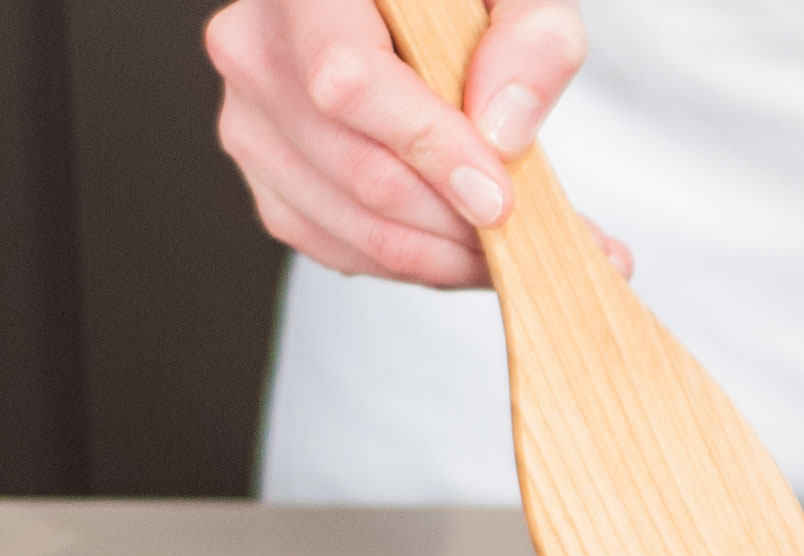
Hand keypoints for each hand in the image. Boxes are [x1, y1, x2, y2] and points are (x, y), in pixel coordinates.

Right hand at [205, 0, 629, 286]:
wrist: (415, 13)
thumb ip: (532, 40)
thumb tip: (502, 130)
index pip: (347, 81)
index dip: (428, 149)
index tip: (498, 197)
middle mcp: (256, 48)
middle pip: (359, 172)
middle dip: (459, 222)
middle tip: (537, 232)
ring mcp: (252, 121)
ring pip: (354, 228)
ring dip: (450, 256)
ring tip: (517, 243)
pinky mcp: (270, 181)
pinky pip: (342, 253)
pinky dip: (419, 266)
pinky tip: (466, 246)